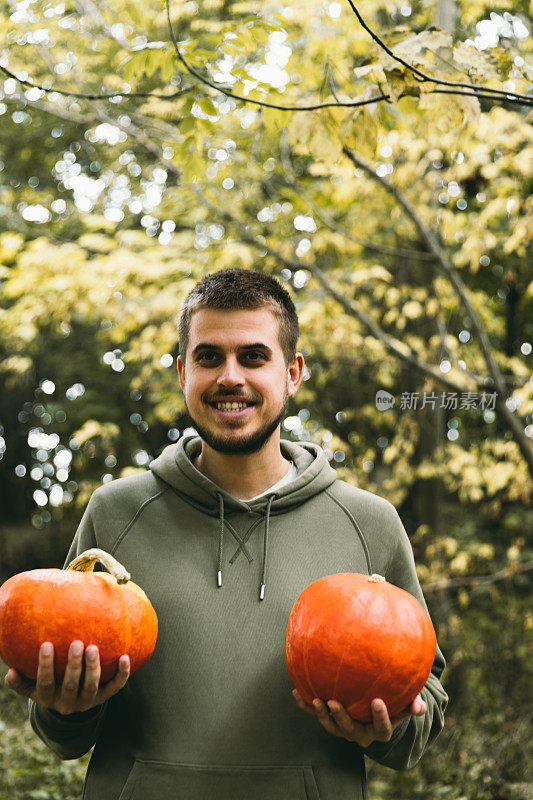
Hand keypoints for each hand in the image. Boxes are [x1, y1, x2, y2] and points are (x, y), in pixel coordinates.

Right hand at [4, 640, 129, 715]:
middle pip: (71, 685)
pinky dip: (122, 674)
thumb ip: (21, 681)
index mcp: (47, 698)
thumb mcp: (32, 687)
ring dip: (93, 667)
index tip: (46, 644)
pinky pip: (115, 687)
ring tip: (93, 647)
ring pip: (91, 686)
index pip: (44, 683)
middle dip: (74, 665)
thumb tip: (9, 671)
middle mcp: (67, 703)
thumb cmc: (48, 686)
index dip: (45, 666)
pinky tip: (125, 656)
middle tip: (76, 643)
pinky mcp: (103, 698)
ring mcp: (87, 702)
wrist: (69, 704)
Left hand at [292, 690, 425, 747]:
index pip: (382, 728)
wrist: (375, 709)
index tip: (377, 701)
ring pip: (332, 727)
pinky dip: (305, 706)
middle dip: (341, 718)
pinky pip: (316, 714)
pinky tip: (296, 692)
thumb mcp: (406, 703)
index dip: (380, 717)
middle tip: (334, 702)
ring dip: (321, 715)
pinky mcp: (331, 720)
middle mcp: (361, 733)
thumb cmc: (394, 702)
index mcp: (381, 730)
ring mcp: (344, 728)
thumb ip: (413, 703)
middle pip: (350, 730)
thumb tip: (419, 706)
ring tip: (315, 700)